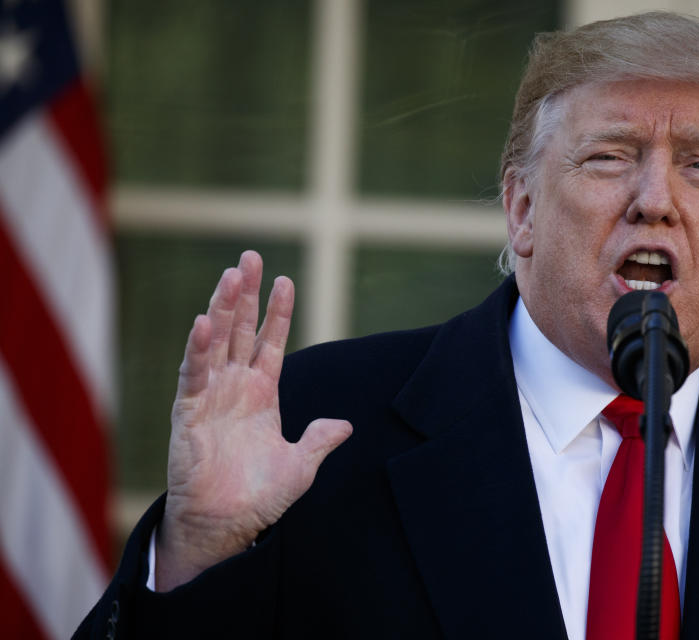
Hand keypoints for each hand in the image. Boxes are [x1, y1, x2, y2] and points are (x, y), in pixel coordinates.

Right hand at [155, 251, 351, 590]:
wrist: (226, 525)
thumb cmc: (259, 497)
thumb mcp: (300, 466)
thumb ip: (319, 440)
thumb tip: (345, 424)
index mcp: (262, 393)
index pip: (271, 342)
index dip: (278, 312)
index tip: (286, 280)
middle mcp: (236, 387)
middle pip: (241, 330)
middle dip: (246, 294)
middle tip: (250, 257)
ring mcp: (212, 395)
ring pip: (217, 341)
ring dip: (223, 308)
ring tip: (232, 274)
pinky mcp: (190, 411)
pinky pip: (194, 373)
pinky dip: (198, 348)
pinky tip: (205, 321)